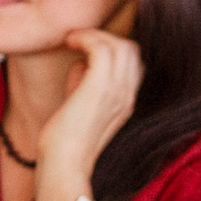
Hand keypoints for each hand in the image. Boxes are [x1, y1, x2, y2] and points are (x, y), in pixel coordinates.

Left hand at [33, 29, 142, 200]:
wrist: (64, 164)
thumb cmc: (65, 140)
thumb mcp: (81, 106)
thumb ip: (84, 82)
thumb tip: (80, 61)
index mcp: (127, 101)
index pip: (135, 61)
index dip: (114, 47)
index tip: (89, 47)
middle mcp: (128, 94)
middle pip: (132, 49)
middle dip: (105, 37)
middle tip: (80, 40)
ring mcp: (117, 91)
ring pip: (120, 45)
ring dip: (94, 35)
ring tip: (73, 39)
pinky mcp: (99, 88)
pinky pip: (101, 48)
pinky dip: (86, 38)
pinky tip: (70, 42)